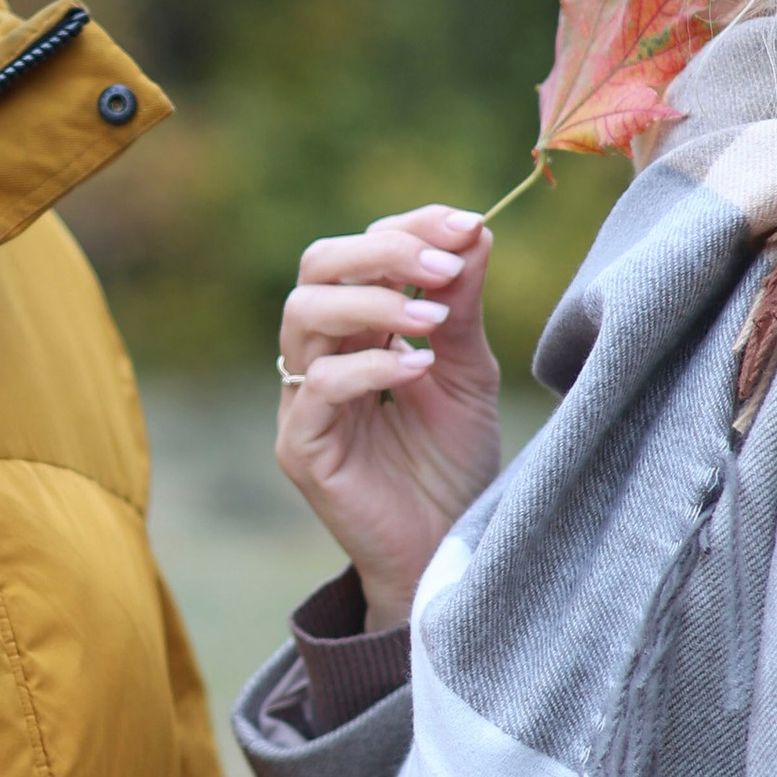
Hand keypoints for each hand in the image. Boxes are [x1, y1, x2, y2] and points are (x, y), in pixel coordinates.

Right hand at [275, 202, 498, 625]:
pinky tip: (420, 368)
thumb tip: (474, 230)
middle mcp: (320, 356)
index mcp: (356, 331)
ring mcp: (303, 401)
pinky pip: (318, 387)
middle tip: (443, 264)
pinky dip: (370, 366)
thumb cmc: (453, 466)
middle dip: (382, 251)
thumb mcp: (468, 373)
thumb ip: (462, 307)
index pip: (360, 252)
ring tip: (431, 319)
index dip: (408, 228)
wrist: (449, 550)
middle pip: (318, 269)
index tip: (467, 226)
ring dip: (373, 303)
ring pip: (304, 315)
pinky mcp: (301, 448)